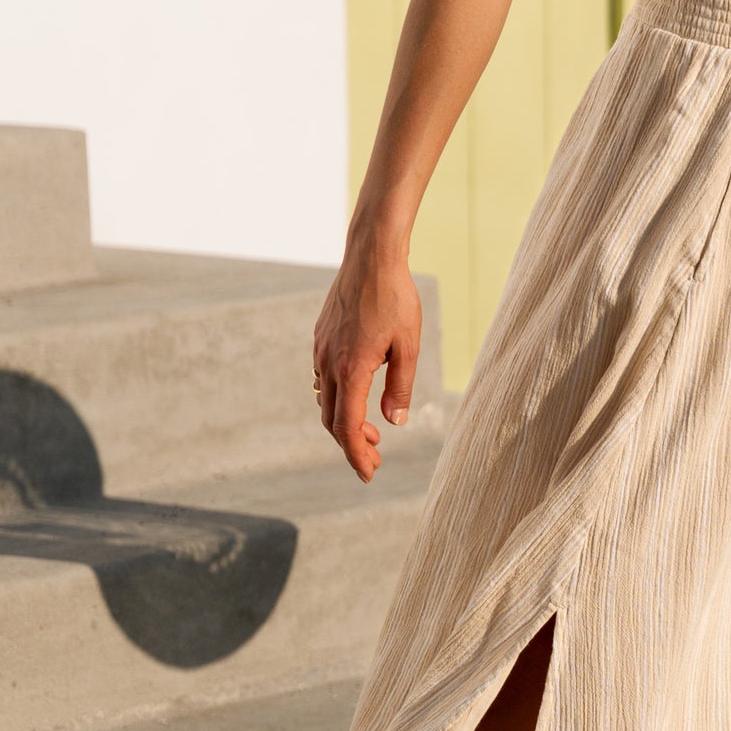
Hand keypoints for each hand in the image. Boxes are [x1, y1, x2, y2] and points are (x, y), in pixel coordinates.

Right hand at [312, 236, 422, 482]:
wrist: (371, 256)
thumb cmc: (395, 298)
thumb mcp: (410, 345)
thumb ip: (401, 387)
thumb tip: (394, 421)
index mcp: (351, 370)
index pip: (347, 428)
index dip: (357, 456)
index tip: (369, 474)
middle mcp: (329, 364)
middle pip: (332, 421)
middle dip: (353, 445)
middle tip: (376, 456)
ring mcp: (320, 350)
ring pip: (326, 401)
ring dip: (345, 421)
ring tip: (372, 429)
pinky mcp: (320, 338)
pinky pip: (323, 379)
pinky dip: (338, 398)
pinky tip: (358, 393)